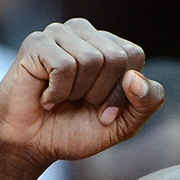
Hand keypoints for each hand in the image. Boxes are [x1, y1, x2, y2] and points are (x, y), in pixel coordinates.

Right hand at [0, 18, 163, 165]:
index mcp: (111, 46)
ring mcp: (60, 34)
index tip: (104, 112)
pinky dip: (57, 92)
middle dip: (101, 93)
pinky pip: (64, 66)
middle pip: (115, 57)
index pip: (134, 57)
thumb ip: (147, 101)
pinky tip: (46, 98)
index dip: (122, 92)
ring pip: (91, 59)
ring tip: (61, 98)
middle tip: (79, 104)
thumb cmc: (76, 130)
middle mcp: (86, 34)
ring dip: (77, 92)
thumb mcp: (124, 124)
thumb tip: (135, 77)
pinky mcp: (36, 43)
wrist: (31, 145)